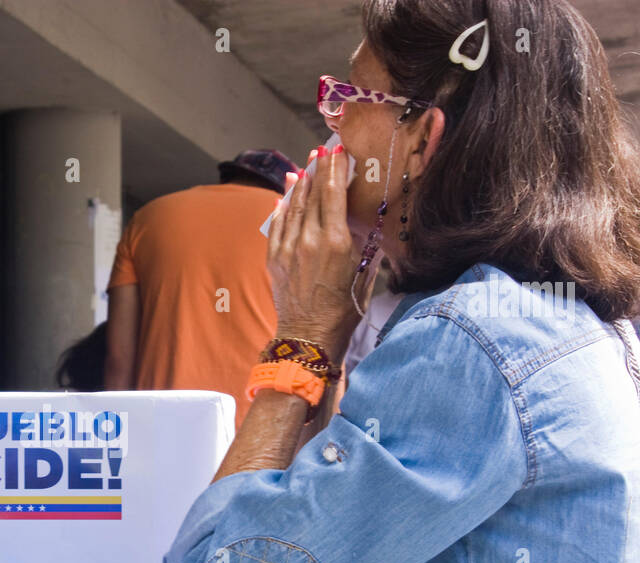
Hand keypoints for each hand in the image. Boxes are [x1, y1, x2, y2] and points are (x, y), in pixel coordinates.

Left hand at [266, 145, 362, 361]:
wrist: (310, 336)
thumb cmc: (344, 309)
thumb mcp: (364, 272)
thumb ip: (363, 242)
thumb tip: (365, 219)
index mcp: (335, 241)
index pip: (333, 193)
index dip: (334, 169)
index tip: (336, 150)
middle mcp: (308, 240)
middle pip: (312, 195)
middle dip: (318, 170)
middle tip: (321, 151)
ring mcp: (287, 249)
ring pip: (292, 206)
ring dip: (299, 184)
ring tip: (305, 166)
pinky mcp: (274, 259)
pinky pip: (277, 224)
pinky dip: (282, 206)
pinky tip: (285, 193)